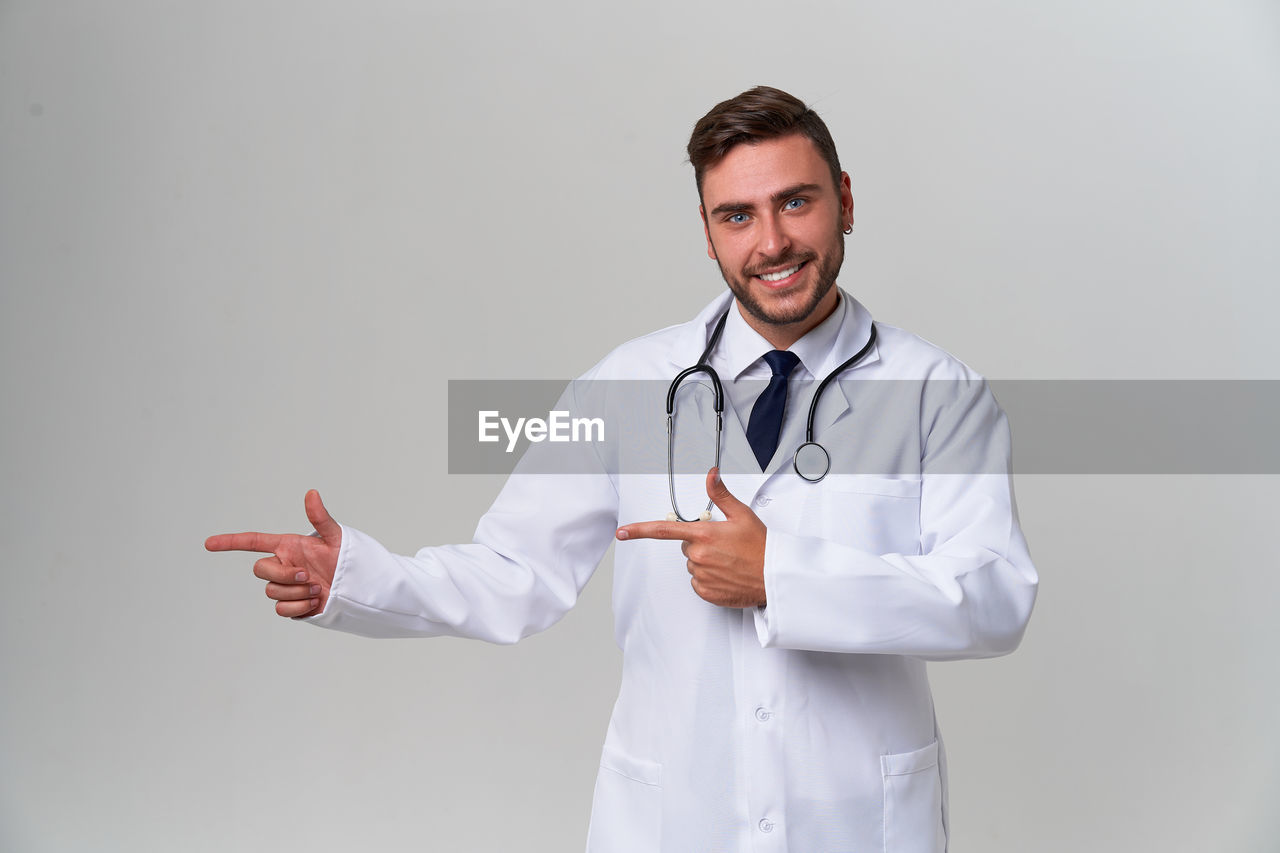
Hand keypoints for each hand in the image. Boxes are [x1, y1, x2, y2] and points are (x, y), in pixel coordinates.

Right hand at [205, 489, 341, 618]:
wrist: (355, 586)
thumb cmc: (345, 559)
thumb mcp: (334, 537)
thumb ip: (321, 517)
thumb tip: (312, 493)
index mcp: (287, 546)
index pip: (253, 542)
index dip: (230, 542)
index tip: (209, 543)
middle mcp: (282, 565)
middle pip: (260, 570)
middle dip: (284, 574)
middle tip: (309, 576)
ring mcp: (285, 586)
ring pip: (272, 592)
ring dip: (297, 592)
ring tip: (319, 589)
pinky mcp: (291, 606)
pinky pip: (282, 610)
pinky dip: (300, 607)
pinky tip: (317, 602)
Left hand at [616, 468, 766, 607]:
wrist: (775, 576)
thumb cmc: (760, 546)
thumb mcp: (741, 515)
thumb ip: (720, 495)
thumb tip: (711, 475)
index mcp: (703, 534)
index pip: (664, 530)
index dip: (639, 530)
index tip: (622, 532)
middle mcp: (699, 555)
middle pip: (685, 547)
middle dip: (699, 544)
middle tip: (723, 546)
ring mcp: (701, 575)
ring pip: (693, 565)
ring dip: (706, 562)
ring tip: (728, 561)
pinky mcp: (706, 592)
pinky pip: (698, 583)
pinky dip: (709, 579)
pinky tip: (726, 575)